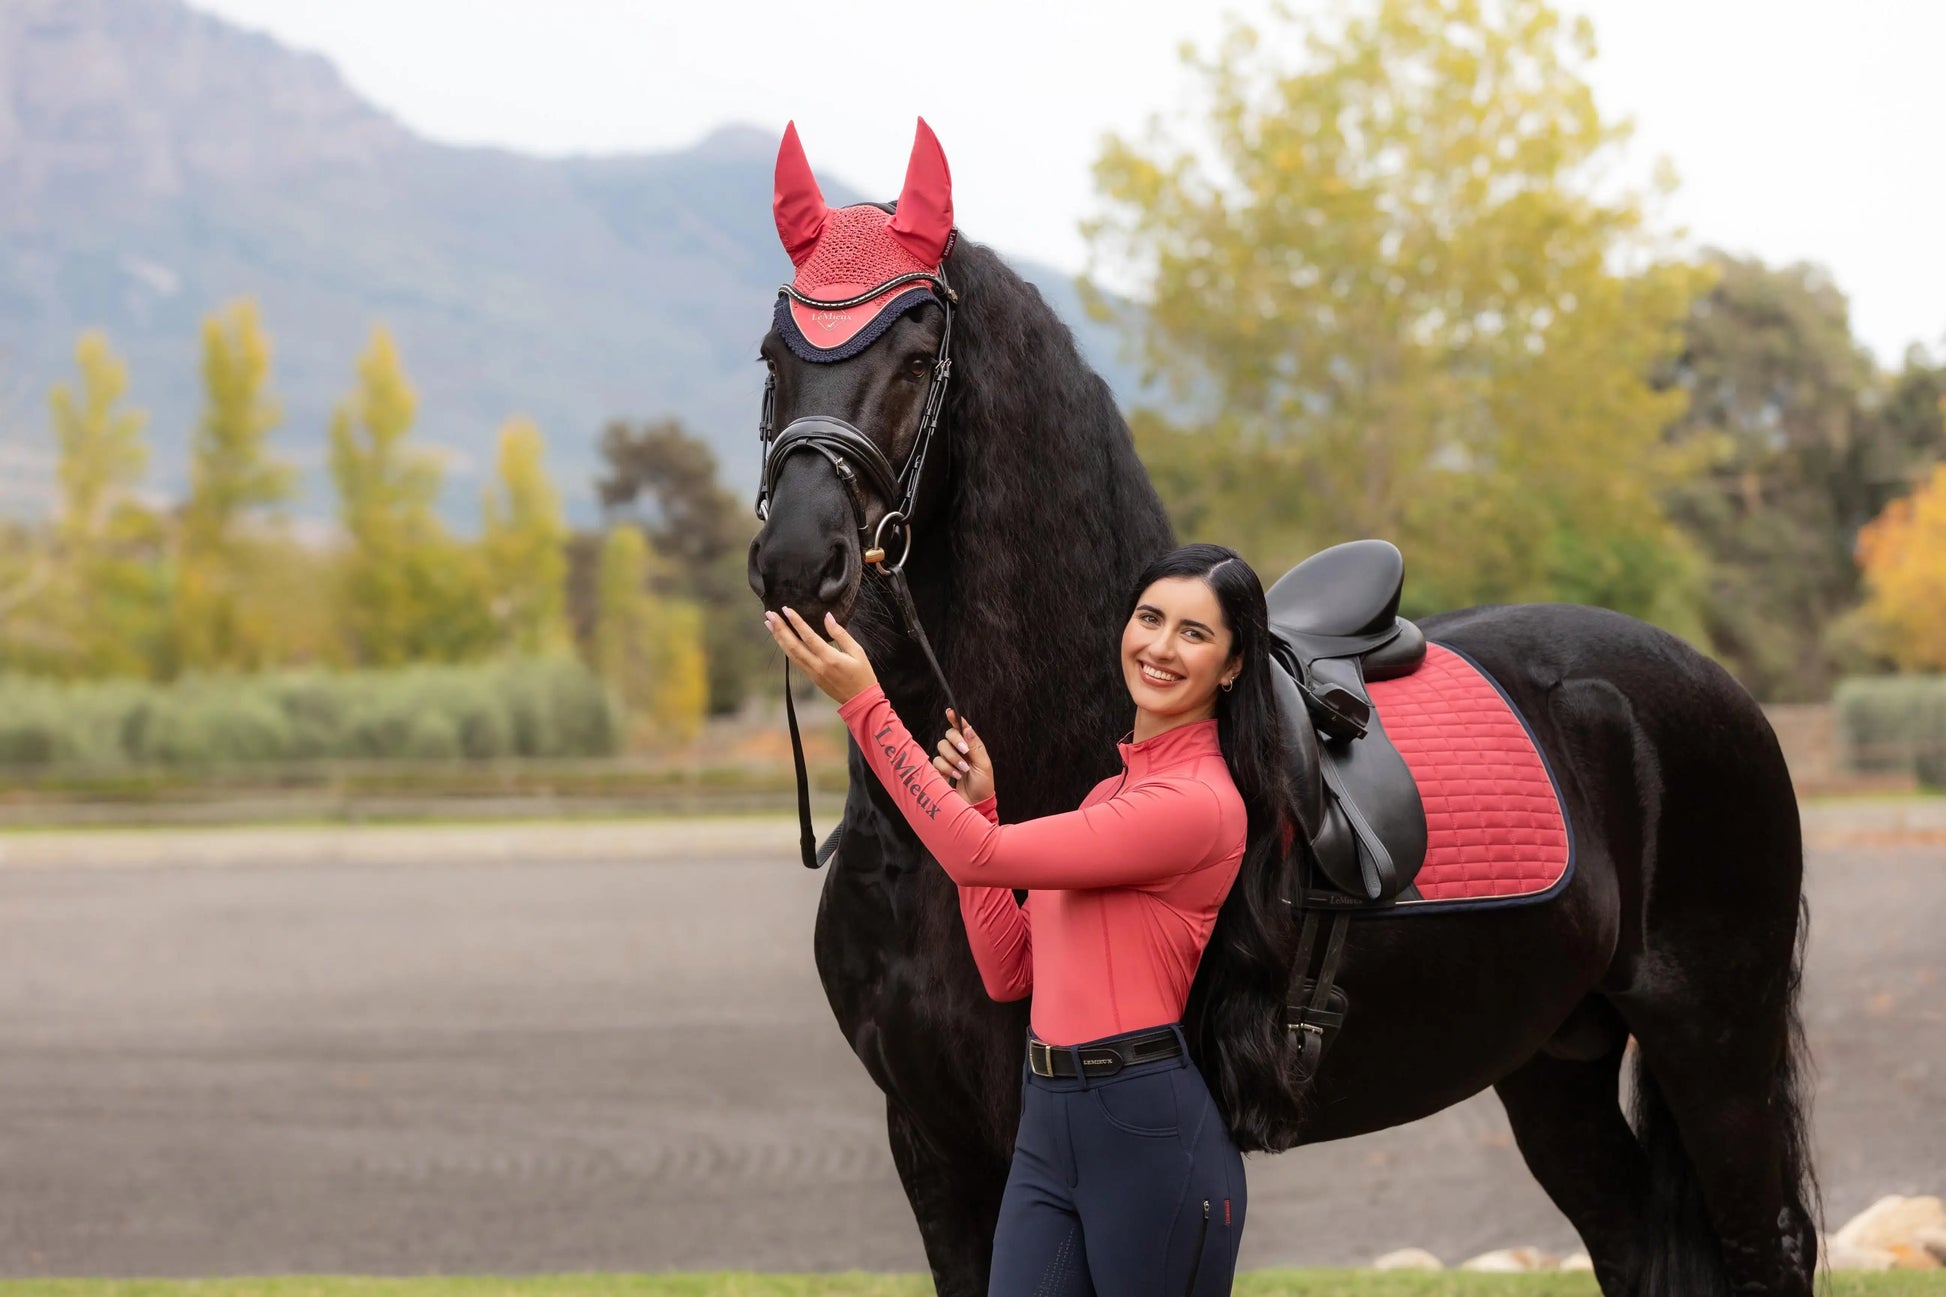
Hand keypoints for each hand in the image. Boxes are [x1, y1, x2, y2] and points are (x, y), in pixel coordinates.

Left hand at [764, 606, 878, 705]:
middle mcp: (817, 666)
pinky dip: (786, 648)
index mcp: (830, 658)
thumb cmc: (862, 675)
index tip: (786, 610)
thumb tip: (828, 617)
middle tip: (769, 614)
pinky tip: (781, 640)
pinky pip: (795, 661)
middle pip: (793, 645)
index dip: (796, 622)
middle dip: (780, 629)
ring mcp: (812, 673)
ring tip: (769, 624)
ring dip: (779, 638)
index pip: (808, 637)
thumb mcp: (857, 651)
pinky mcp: (811, 677)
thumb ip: (841, 634)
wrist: (860, 701)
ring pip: (791, 654)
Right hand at [932, 707, 993, 803]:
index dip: (955, 719)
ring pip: (941, 748)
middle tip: (965, 752)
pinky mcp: (940, 771)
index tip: (950, 712)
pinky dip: (947, 769)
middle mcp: (958, 751)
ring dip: (953, 759)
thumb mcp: (983, 764)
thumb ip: (974, 746)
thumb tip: (967, 728)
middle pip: (948, 735)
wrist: (975, 804)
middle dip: (956, 742)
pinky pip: (937, 762)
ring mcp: (948, 760)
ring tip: (963, 771)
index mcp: (971, 746)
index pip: (961, 728)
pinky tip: (955, 777)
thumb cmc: (983, 786)